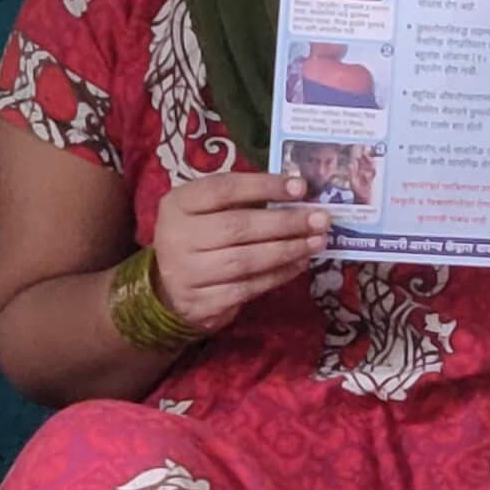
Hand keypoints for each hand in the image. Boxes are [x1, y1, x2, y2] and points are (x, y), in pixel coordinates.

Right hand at [148, 172, 331, 333]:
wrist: (169, 289)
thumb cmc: (199, 238)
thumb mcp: (207, 211)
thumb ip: (242, 199)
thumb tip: (297, 192)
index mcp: (177, 204)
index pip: (223, 189)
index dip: (264, 186)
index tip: (300, 187)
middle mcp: (176, 237)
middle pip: (237, 227)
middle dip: (285, 222)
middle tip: (320, 219)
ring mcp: (185, 273)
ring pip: (245, 261)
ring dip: (287, 250)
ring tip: (317, 242)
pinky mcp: (200, 303)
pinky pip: (247, 288)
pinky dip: (278, 276)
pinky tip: (299, 265)